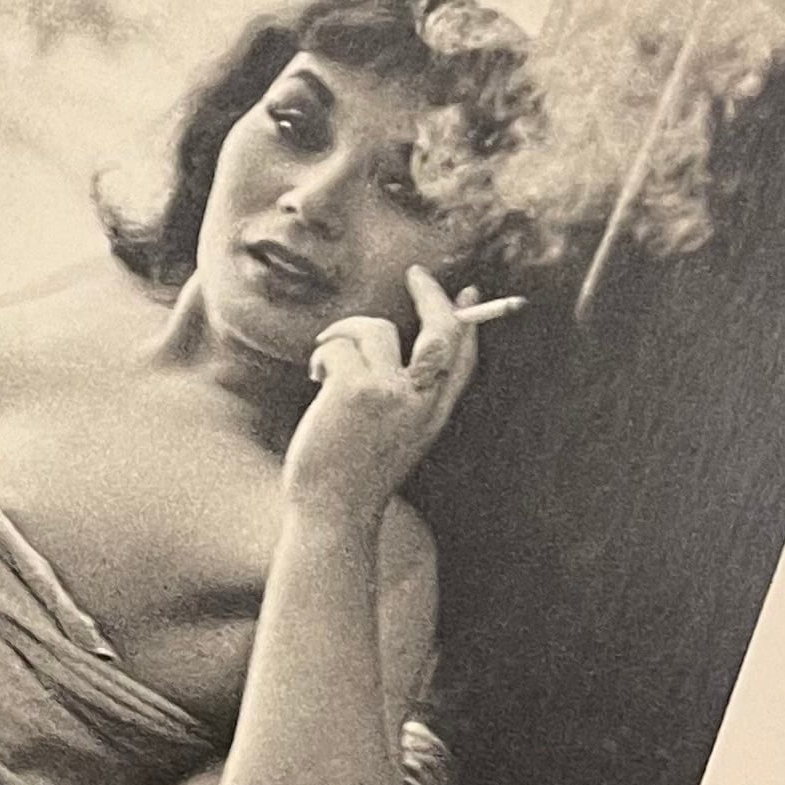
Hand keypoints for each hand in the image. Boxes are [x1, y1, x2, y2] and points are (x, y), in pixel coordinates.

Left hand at [281, 267, 483, 524]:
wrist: (332, 512)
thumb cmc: (351, 475)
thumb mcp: (394, 435)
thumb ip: (403, 397)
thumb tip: (391, 347)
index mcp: (433, 415)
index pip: (463, 357)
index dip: (469, 321)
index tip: (468, 293)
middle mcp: (420, 401)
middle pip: (442, 330)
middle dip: (432, 294)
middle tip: (415, 273)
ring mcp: (389, 393)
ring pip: (375, 327)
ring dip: (345, 334)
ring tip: (326, 366)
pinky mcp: (354, 390)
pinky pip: (339, 344)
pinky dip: (322, 354)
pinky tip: (315, 381)